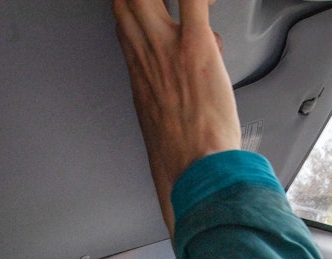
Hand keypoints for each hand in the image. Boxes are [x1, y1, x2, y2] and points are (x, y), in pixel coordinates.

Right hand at [113, 0, 242, 232]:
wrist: (195, 169)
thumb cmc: (182, 154)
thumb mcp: (159, 120)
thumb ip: (165, 92)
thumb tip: (179, 82)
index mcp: (138, 71)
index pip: (124, 20)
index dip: (134, 5)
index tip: (150, 7)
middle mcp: (146, 55)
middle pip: (129, 1)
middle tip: (173, 6)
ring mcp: (168, 47)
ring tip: (196, 6)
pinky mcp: (197, 45)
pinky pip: (193, 1)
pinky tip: (207, 2)